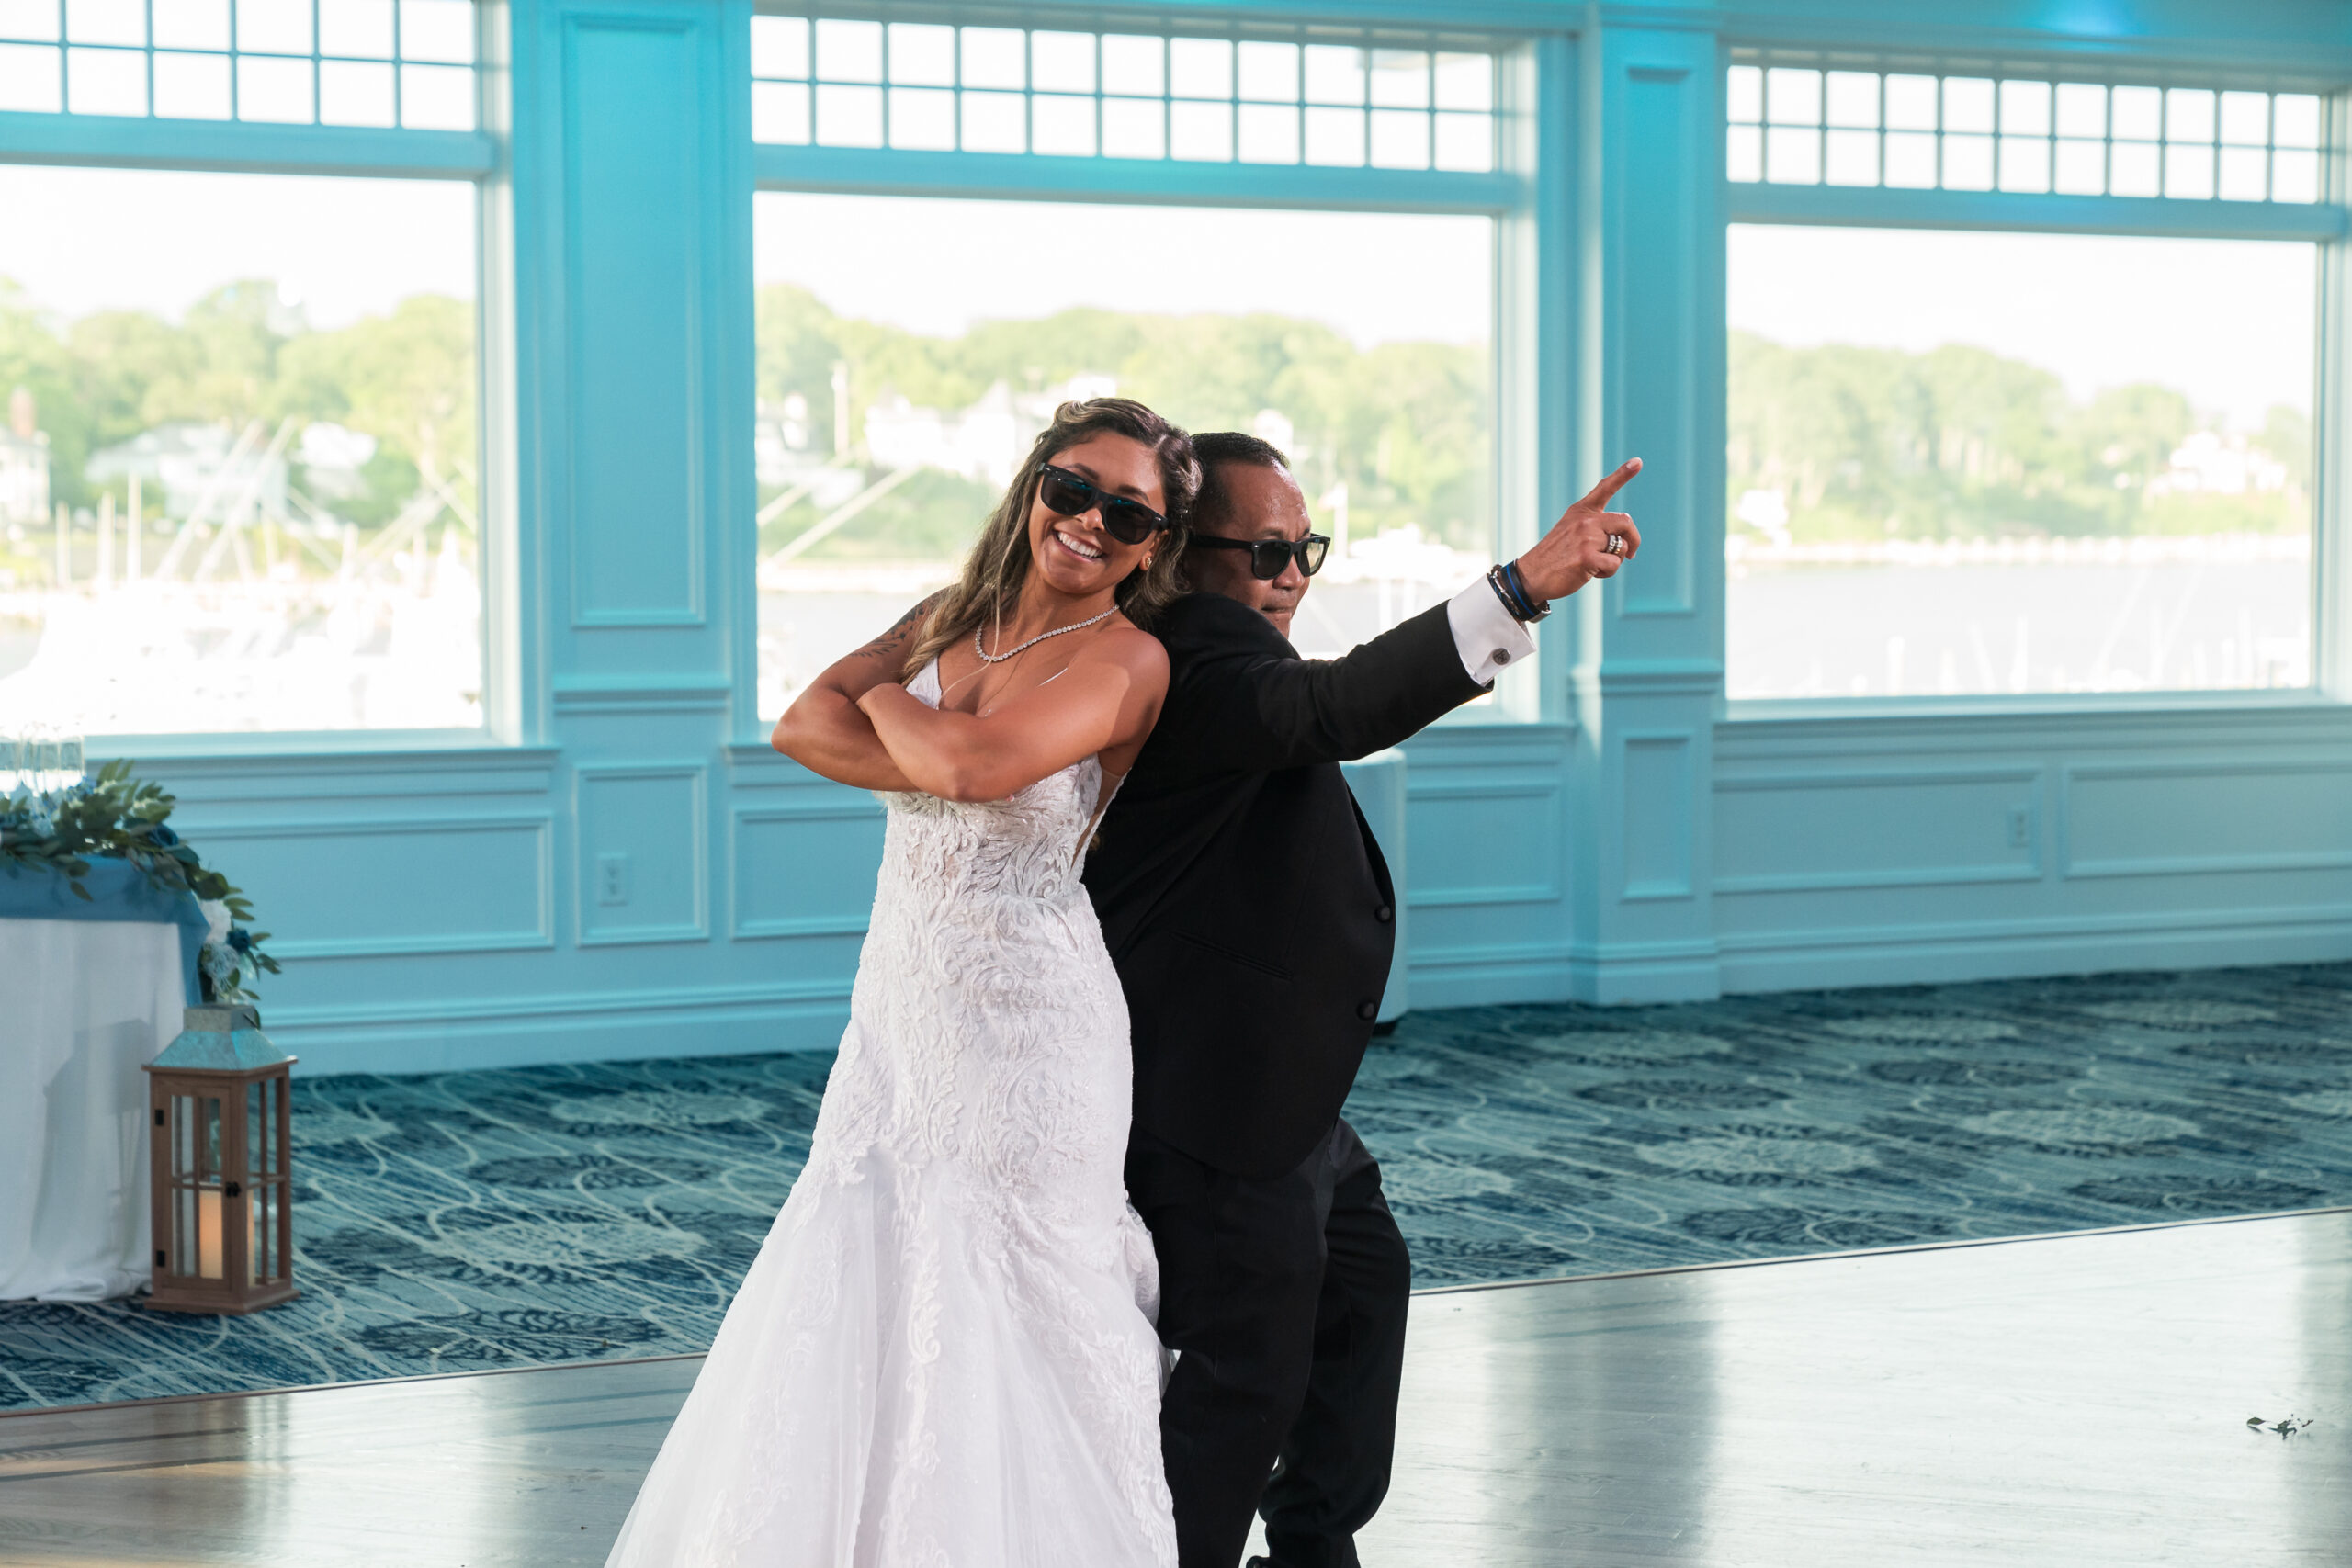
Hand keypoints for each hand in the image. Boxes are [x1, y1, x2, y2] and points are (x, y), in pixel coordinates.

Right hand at [1510, 458, 1641, 605]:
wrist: (1531, 575)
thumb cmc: (1555, 556)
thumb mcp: (1570, 531)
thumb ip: (1595, 528)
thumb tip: (1626, 542)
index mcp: (1580, 511)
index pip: (1605, 488)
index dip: (1623, 474)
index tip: (1638, 462)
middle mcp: (1585, 520)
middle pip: (1625, 522)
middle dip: (1634, 539)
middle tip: (1632, 554)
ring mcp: (1586, 538)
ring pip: (1622, 547)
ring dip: (1615, 561)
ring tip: (1594, 565)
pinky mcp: (1587, 557)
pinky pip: (1614, 564)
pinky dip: (1606, 572)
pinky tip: (1589, 573)